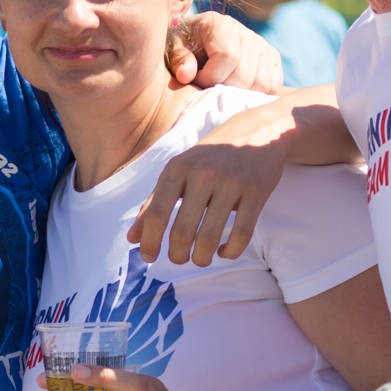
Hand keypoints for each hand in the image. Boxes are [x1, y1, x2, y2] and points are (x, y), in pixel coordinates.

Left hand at [128, 104, 289, 266]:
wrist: (258, 131)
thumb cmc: (211, 156)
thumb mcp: (178, 170)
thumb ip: (154, 203)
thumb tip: (132, 239)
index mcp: (177, 168)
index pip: (157, 214)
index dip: (150, 241)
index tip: (149, 258)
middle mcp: (203, 174)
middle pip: (183, 231)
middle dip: (178, 255)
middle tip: (179, 260)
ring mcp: (231, 183)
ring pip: (210, 238)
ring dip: (202, 258)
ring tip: (200, 259)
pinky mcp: (256, 192)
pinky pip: (242, 235)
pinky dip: (231, 252)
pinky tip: (225, 252)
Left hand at [168, 12, 282, 93]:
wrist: (197, 40)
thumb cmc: (184, 46)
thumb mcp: (173, 49)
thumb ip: (178, 60)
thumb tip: (186, 75)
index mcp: (222, 25)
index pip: (228, 58)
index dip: (210, 77)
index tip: (195, 79)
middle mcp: (247, 33)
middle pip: (245, 75)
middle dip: (223, 88)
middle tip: (207, 86)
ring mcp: (263, 46)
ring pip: (261, 84)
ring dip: (239, 94)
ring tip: (221, 86)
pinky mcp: (273, 59)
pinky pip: (273, 86)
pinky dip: (256, 95)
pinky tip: (238, 92)